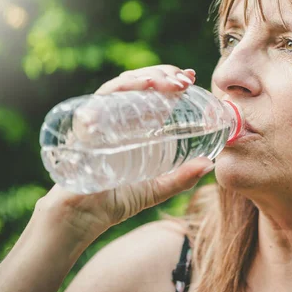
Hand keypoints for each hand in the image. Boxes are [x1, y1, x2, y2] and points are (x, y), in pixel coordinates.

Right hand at [37, 65, 213, 240]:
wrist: (82, 217)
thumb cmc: (115, 200)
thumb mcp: (156, 188)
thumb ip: (182, 178)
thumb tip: (209, 165)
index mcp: (133, 125)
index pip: (152, 92)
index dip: (170, 79)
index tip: (191, 76)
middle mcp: (116, 117)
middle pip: (138, 83)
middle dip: (163, 75)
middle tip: (185, 80)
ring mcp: (99, 118)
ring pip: (122, 85)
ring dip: (147, 78)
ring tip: (169, 82)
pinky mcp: (85, 124)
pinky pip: (102, 98)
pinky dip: (122, 89)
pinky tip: (143, 88)